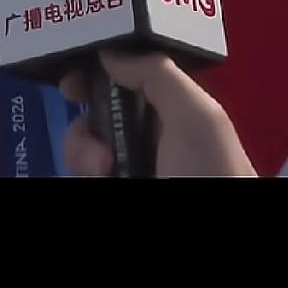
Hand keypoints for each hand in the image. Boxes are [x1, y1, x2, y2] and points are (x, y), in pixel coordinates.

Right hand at [60, 48, 255, 177]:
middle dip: (85, 126)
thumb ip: (156, 73)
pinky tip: (101, 178)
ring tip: (105, 172)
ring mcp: (129, 168)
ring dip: (83, 155)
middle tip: (97, 149)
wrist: (213, 234)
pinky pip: (82, 173)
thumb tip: (109, 54)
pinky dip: (83, 172)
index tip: (73, 82)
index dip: (95, 75)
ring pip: (83, 149)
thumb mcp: (197, 115)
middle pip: (95, 116)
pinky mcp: (112, 183)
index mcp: (170, 111)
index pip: (124, 80)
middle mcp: (146, 139)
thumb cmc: (209, 171)